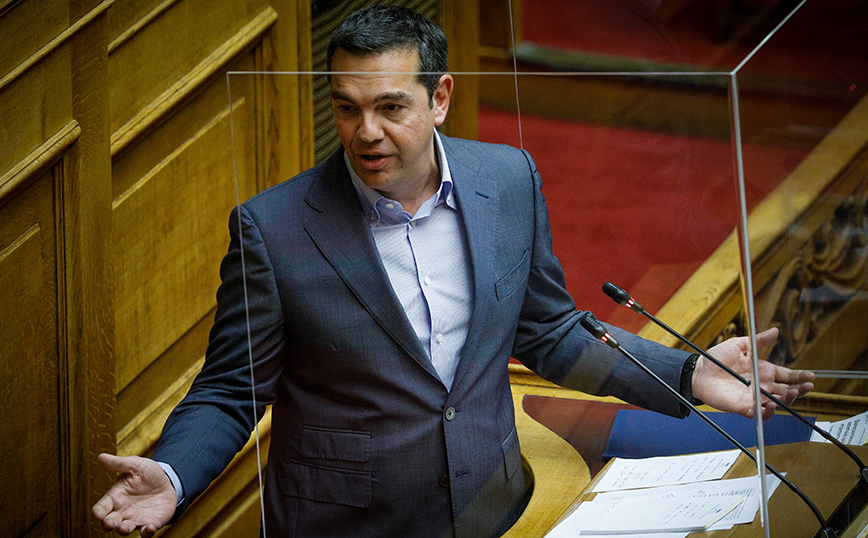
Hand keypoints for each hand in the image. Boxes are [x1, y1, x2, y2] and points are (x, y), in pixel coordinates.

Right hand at [92, 453, 176, 536]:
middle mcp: (123, 511)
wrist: (168, 480)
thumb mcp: (135, 465)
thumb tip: (101, 457)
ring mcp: (136, 518)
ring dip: (123, 530)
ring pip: (125, 530)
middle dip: (108, 524)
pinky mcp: (150, 523)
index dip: (98, 512)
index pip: (100, 508)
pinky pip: (145, 533)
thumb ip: (119, 464)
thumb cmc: (147, 473)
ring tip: (124, 527)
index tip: (98, 514)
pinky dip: (146, 533)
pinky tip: (148, 528)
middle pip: (109, 522)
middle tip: (110, 523)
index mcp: (115, 497)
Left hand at [691, 327, 814, 418]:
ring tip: (791, 393)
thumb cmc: (717, 359)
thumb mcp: (739, 345)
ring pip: (777, 403)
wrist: (699, 372)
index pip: (787, 375)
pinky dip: (767, 412)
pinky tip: (771, 405)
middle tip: (806, 387)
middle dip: (799, 390)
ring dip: (787, 400)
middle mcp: (762, 386)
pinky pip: (759, 413)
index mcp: (764, 371)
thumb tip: (776, 331)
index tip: (811, 376)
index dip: (800, 376)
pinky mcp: (744, 407)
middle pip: (787, 391)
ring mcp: (754, 397)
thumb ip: (758, 341)